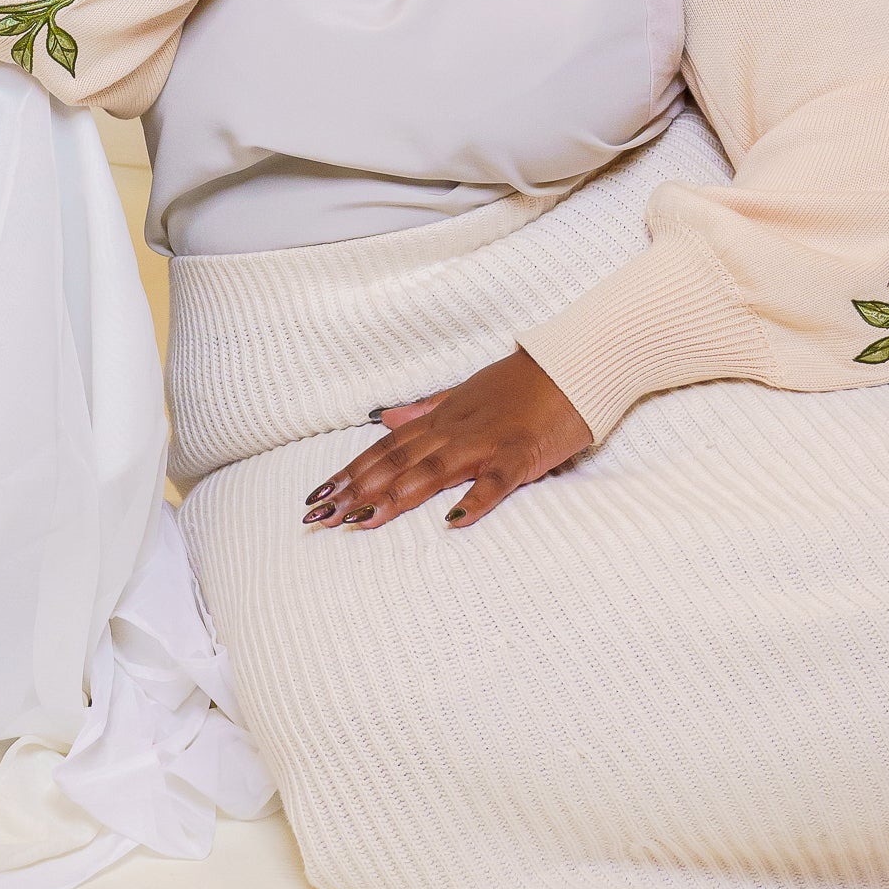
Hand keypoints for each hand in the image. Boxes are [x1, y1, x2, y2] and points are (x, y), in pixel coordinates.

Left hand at [299, 351, 591, 532]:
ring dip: (396, 496)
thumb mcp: (462, 393)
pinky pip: (495, 480)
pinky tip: (452, 521)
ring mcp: (486, 442)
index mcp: (439, 420)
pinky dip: (474, 499)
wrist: (569, 367)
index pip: (384, 450)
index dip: (349, 473)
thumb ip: (423, 410)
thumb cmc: (519, 385)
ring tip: (363, 521)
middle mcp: (454, 431)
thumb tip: (385, 418)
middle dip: (357, 490)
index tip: (318, 496)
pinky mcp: (521, 455)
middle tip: (321, 516)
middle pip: (397, 463)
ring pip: (432, 471)